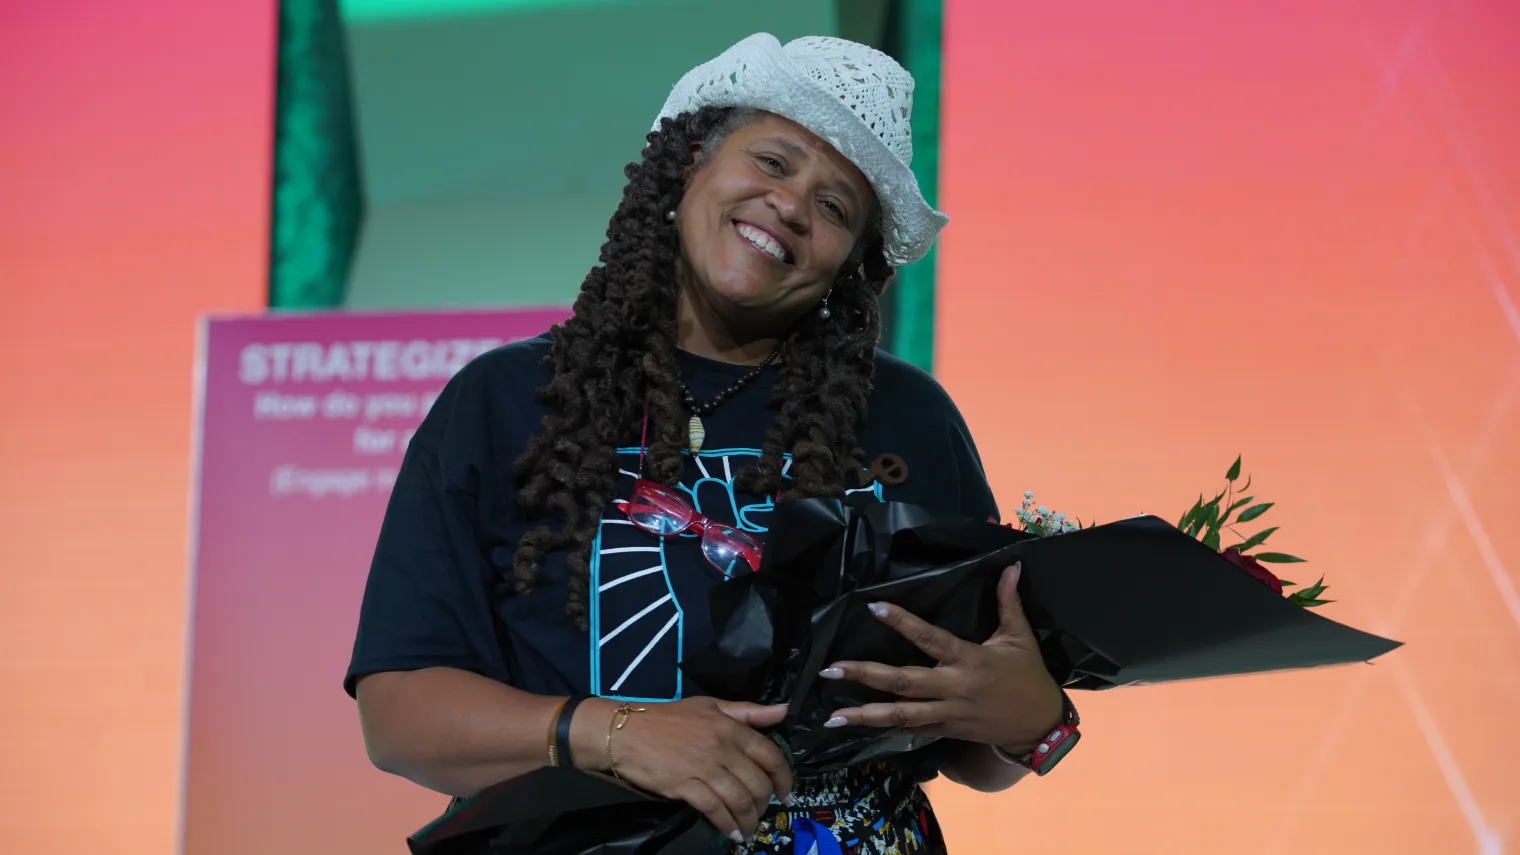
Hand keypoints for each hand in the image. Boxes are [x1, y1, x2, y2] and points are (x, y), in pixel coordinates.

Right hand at [605, 697, 790, 844]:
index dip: (783, 778)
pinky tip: (731, 833)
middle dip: (764, 804)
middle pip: (757, 783)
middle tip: (760, 813)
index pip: (770, 754)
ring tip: (747, 830)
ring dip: (748, 820)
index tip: (785, 793)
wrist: (625, 732)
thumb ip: (747, 712)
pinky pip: (715, 810)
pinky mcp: (686, 786)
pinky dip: (727, 825)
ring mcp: (704, 768)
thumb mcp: (709, 706)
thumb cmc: (667, 718)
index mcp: (731, 727)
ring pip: (740, 800)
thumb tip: (784, 710)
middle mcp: (723, 747)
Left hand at [819, 562, 1062, 753]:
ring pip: (901, 714)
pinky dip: (886, 729)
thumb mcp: (1021, 637)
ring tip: (832, 716)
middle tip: (831, 669)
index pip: (929, 638)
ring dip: (865, 715)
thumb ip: (1009, 602)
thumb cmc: (1028, 676)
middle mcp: (953, 687)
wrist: (1039, 725)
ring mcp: (947, 712)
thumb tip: (1011, 566)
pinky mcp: (946, 730)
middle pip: (903, 681)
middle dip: (865, 675)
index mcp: (969, 660)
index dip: (902, 622)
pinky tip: (858, 730)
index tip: (873, 607)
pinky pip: (911, 731)